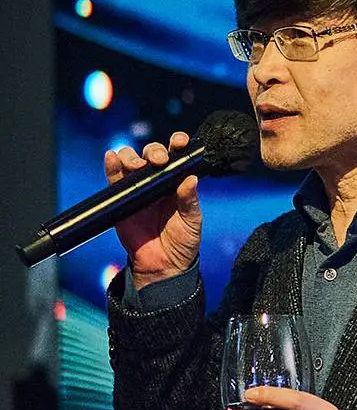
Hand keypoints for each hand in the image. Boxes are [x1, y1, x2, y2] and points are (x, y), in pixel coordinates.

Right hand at [103, 130, 201, 282]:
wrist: (162, 267)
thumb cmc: (182, 243)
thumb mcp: (191, 222)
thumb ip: (189, 200)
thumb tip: (190, 178)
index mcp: (176, 181)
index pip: (175, 156)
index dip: (176, 143)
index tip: (179, 142)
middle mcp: (156, 180)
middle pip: (151, 153)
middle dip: (154, 151)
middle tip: (159, 160)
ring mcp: (137, 188)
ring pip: (130, 160)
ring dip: (131, 156)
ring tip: (137, 165)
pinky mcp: (120, 198)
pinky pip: (114, 178)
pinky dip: (111, 165)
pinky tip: (112, 158)